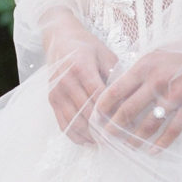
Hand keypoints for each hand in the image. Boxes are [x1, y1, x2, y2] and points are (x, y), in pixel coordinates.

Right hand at [44, 12, 116, 145]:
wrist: (60, 38)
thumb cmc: (86, 46)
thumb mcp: (106, 54)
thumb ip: (116, 76)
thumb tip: (130, 101)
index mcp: (81, 67)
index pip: (99, 97)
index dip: (113, 113)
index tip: (127, 124)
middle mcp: (66, 81)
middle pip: (87, 113)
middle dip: (104, 129)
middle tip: (120, 139)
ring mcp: (56, 92)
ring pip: (75, 123)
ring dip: (91, 136)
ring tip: (107, 142)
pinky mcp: (51, 100)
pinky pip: (63, 124)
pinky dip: (76, 136)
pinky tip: (90, 140)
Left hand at [93, 50, 181, 153]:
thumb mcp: (159, 51)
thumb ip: (142, 68)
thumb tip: (122, 84)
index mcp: (145, 65)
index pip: (115, 90)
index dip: (102, 107)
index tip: (95, 117)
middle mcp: (156, 81)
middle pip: (127, 111)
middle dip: (113, 128)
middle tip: (106, 138)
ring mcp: (174, 95)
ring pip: (148, 125)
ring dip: (135, 139)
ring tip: (127, 147)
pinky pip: (173, 130)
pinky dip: (161, 144)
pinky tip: (153, 151)